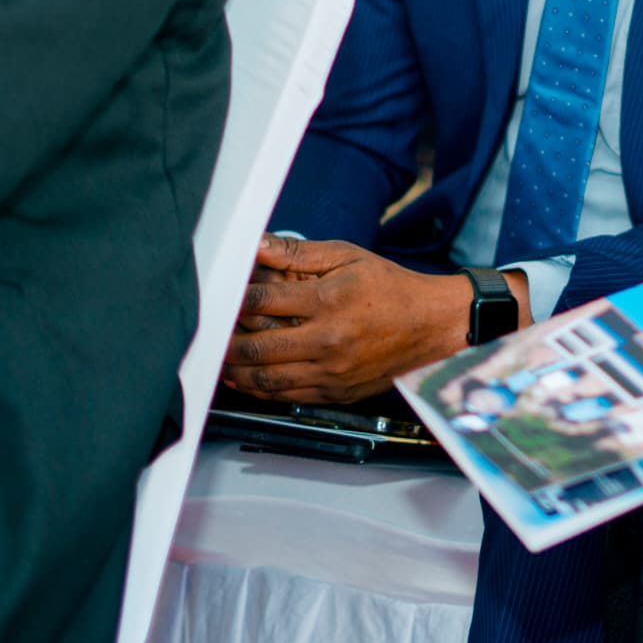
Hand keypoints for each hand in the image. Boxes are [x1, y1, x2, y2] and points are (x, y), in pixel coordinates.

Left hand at [222, 235, 502, 404]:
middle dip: (226, 341)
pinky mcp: (335, 392)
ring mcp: (331, 372)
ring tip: (220, 361)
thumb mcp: (348, 257)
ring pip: (267, 379)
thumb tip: (258, 246)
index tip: (221, 296)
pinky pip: (286, 396)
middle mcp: (327, 340)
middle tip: (209, 335)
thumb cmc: (390, 288)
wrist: (433, 326)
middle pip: (257, 347)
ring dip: (236, 371)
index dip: (234, 299)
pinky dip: (260, 390)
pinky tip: (246, 379)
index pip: (262, 301)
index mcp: (328, 301)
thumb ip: (299, 253)